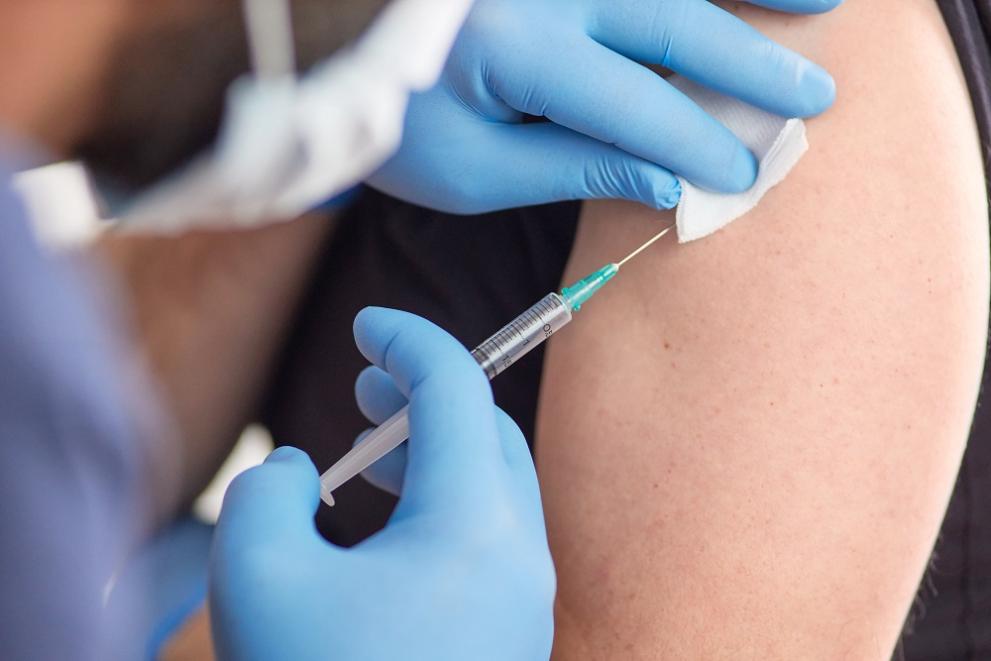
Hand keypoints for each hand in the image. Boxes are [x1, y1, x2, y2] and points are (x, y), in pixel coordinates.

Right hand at [209, 308, 554, 660]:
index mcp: (476, 525)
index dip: (409, 340)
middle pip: (487, 437)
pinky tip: (389, 529)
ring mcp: (524, 605)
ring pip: (490, 495)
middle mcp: (521, 558)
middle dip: (425, 396)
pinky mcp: (510, 641)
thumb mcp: (255, 575)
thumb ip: (264, 490)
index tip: (364, 325)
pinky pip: (486, 548)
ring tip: (370, 450)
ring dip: (432, 455)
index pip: (458, 389)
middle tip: (367, 385)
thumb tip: (296, 468)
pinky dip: (441, 510)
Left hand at [368, 0, 840, 213]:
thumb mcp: (475, 172)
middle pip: (667, 18)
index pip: (631, 102)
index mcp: (513, 49)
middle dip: (748, 61)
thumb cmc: (401, 126)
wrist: (333, 56)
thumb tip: (667, 181)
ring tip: (825, 4)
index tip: (744, 173)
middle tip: (815, 95)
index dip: (694, 141)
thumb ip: (573, 167)